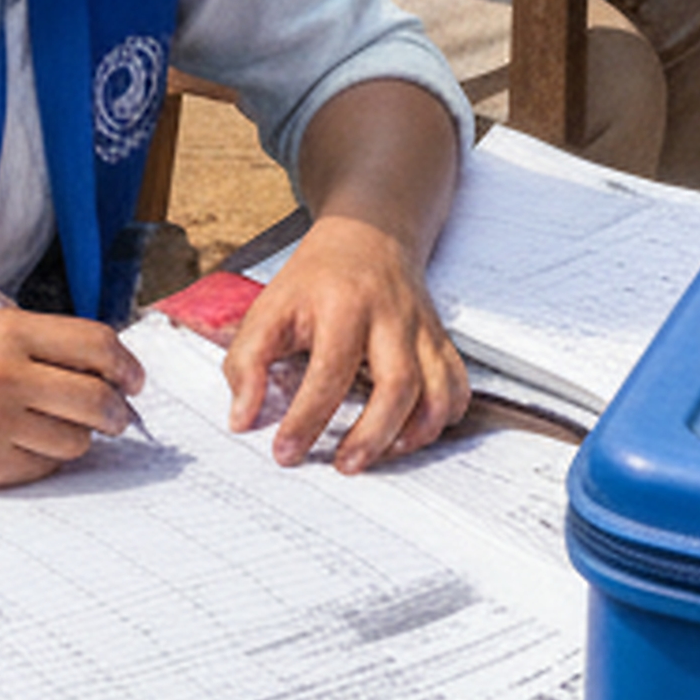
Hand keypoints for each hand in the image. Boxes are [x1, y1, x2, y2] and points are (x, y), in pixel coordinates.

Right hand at [0, 309, 150, 487]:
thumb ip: (40, 347)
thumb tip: (105, 373)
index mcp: (9, 332)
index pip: (97, 344)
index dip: (126, 366)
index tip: (133, 380)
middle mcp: (7, 374)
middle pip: (98, 399)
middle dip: (118, 412)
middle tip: (116, 415)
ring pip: (77, 440)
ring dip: (78, 437)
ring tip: (52, 427)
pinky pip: (44, 467)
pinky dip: (44, 458)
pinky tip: (20, 442)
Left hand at [224, 215, 466, 470]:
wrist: (369, 233)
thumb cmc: (315, 278)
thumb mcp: (268, 306)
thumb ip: (247, 361)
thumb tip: (241, 420)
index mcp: (342, 305)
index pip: (329, 370)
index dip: (306, 418)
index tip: (285, 453)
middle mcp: (390, 317)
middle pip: (397, 384)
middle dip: (372, 435)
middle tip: (343, 466)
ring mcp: (422, 329)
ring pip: (436, 390)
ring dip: (414, 433)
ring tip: (381, 455)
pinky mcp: (440, 340)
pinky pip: (458, 386)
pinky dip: (445, 417)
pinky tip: (415, 432)